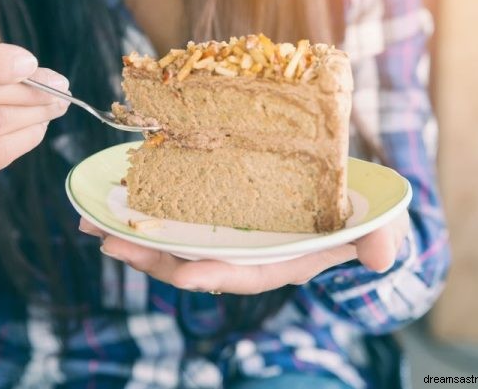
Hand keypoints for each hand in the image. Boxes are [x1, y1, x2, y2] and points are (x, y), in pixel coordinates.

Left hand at [78, 211, 409, 294]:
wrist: (350, 205)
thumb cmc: (362, 218)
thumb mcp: (376, 225)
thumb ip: (378, 241)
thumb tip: (381, 257)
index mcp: (279, 262)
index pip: (243, 275)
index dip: (213, 275)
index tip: (183, 275)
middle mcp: (248, 254)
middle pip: (194, 264)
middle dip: (153, 258)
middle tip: (109, 241)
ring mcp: (231, 236)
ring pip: (179, 244)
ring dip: (138, 237)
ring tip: (96, 224)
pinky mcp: (221, 215)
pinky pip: (180, 220)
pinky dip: (150, 214)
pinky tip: (120, 202)